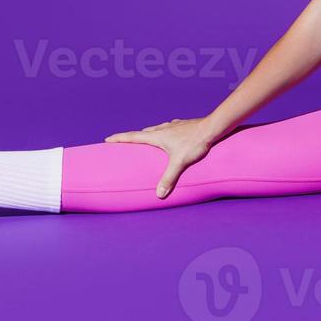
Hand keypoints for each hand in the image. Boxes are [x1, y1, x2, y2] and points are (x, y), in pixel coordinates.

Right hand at [104, 117, 218, 198]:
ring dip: (149, 135)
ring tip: (147, 141)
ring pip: (157, 130)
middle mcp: (163, 128)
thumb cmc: (195, 142)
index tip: (107, 139)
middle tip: (125, 143)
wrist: (213, 127)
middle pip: (144, 133)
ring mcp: (174, 126)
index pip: (133, 136)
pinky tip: (171, 136)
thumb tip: (159, 194)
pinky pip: (170, 129)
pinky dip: (165, 133)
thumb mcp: (180, 162)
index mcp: (157, 135)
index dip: (119, 138)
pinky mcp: (184, 126)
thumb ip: (169, 178)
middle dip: (133, 138)